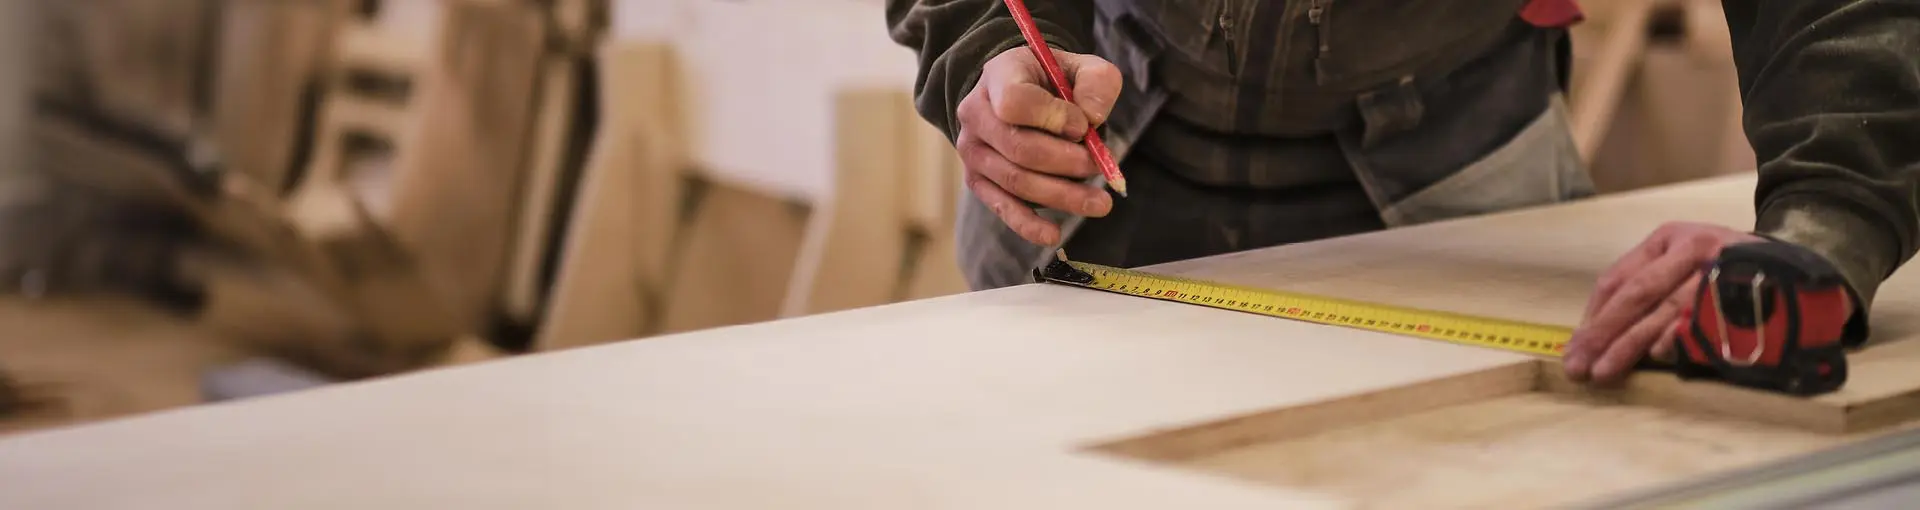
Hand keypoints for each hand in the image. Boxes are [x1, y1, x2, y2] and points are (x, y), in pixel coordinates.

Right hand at [955, 45, 1123, 245]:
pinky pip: (1002, 206)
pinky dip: (1027, 224)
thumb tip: (1093, 119)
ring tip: (1099, 202)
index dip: (1054, 117)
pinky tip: (1053, 235)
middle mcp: (976, 113)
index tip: (1082, 126)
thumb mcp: (1082, 67)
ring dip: (1061, 195)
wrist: (1016, 93)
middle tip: (1100, 167)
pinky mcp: (977, 180)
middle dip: (1067, 163)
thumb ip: (1097, 84)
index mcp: (999, 76)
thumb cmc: (1053, 81)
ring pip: (1016, 181)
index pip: (1016, 102)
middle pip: (1020, 148)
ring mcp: (973, 150)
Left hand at [1563, 222, 1762, 384]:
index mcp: (1671, 238)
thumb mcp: (1684, 258)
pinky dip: (1680, 338)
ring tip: (1605, 372)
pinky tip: (1658, 356)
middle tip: (1578, 366)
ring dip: (1631, 344)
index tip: (1574, 346)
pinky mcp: (1746, 294)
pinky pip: (1706, 319)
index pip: (1619, 278)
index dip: (1593, 315)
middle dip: (1602, 333)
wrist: (1801, 265)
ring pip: (1666, 310)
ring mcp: (1721, 271)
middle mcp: (1695, 249)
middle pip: (1637, 293)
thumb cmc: (1727, 266)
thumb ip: (1645, 284)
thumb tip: (1595, 331)